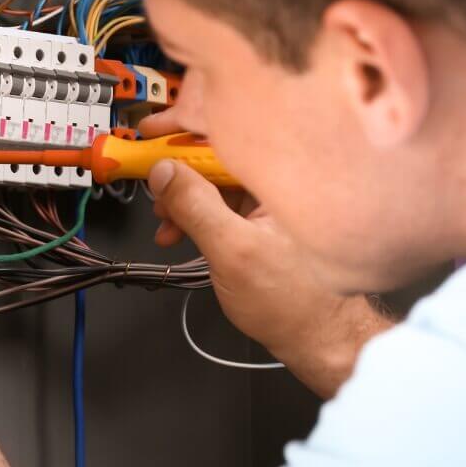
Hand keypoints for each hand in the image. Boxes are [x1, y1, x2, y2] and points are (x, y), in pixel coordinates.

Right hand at [141, 125, 393, 395]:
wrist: (317, 338)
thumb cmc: (292, 301)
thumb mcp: (232, 251)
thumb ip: (195, 206)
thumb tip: (162, 171)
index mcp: (281, 177)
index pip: (226, 134)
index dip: (183, 127)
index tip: (148, 133)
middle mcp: (277, 182)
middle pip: (216, 155)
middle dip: (176, 170)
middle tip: (148, 183)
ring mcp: (267, 201)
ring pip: (212, 181)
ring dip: (180, 198)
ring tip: (163, 222)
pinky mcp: (258, 219)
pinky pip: (218, 203)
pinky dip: (193, 215)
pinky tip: (177, 232)